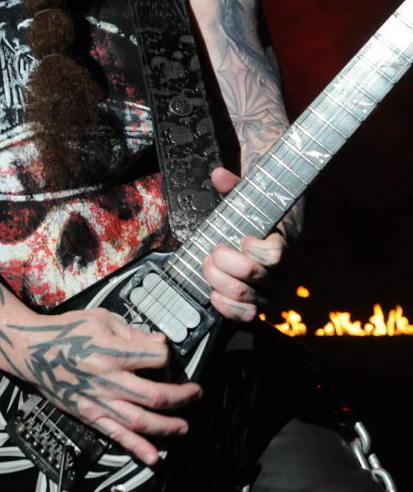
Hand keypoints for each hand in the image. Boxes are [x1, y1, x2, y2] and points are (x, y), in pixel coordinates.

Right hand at [7, 306, 200, 466]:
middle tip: (195, 394)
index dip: (168, 355)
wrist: (32, 351)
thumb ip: (132, 332)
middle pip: (155, 394)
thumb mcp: (101, 318)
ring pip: (140, 420)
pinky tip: (154, 457)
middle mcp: (108, 379)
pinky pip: (116, 435)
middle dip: (182, 396)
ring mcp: (99, 400)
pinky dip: (136, 448)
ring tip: (184, 427)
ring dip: (167, 426)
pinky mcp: (89, 414)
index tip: (167, 354)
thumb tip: (159, 342)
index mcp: (111, 351)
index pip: (156, 357)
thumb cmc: (66, 331)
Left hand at [203, 167, 286, 322]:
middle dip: (226, 263)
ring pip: (250, 299)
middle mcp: (280, 269)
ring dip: (221, 283)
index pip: (276, 255)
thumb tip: (219, 175)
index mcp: (284, 240)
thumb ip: (235, 184)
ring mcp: (269, 287)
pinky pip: (246, 315)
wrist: (267, 225)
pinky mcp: (256, 300)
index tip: (242, 238)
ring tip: (207, 266)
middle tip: (213, 250)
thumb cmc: (257, 208)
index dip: (255, 250)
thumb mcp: (251, 192)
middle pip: (257, 277)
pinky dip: (227, 308)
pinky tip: (213, 294)